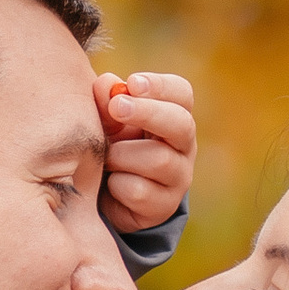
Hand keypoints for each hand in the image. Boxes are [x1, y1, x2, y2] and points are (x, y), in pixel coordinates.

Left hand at [96, 68, 195, 235]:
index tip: (132, 83)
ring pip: (159, 159)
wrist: (106, 198)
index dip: (160, 86)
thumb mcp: (105, 121)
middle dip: (147, 112)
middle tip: (116, 107)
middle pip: (181, 123)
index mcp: (173, 116)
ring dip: (123, 155)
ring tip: (106, 157)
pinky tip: (109, 183)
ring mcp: (179, 178)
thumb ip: (105, 101)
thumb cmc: (110, 147)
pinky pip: (139, 191)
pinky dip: (117, 185)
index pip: (181, 94)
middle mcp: (183, 146)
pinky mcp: (164, 206)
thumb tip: (106, 85)